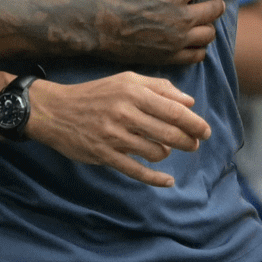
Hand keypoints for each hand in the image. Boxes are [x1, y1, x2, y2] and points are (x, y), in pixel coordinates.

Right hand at [27, 72, 212, 187]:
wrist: (55, 110)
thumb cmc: (96, 94)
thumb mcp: (126, 81)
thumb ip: (159, 88)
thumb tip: (189, 102)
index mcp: (133, 92)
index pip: (175, 110)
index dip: (195, 123)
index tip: (205, 131)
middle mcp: (125, 113)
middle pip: (169, 132)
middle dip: (188, 141)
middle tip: (194, 144)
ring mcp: (114, 136)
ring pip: (155, 151)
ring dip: (167, 153)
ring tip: (167, 149)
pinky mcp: (104, 155)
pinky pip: (136, 170)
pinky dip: (156, 178)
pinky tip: (168, 181)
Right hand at [75, 0, 225, 64]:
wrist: (88, 24)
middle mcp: (180, 18)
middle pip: (213, 12)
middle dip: (217, 4)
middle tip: (215, 1)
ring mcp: (174, 41)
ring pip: (208, 35)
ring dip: (209, 26)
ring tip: (204, 22)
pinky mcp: (166, 57)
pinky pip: (195, 56)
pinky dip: (199, 48)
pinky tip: (193, 42)